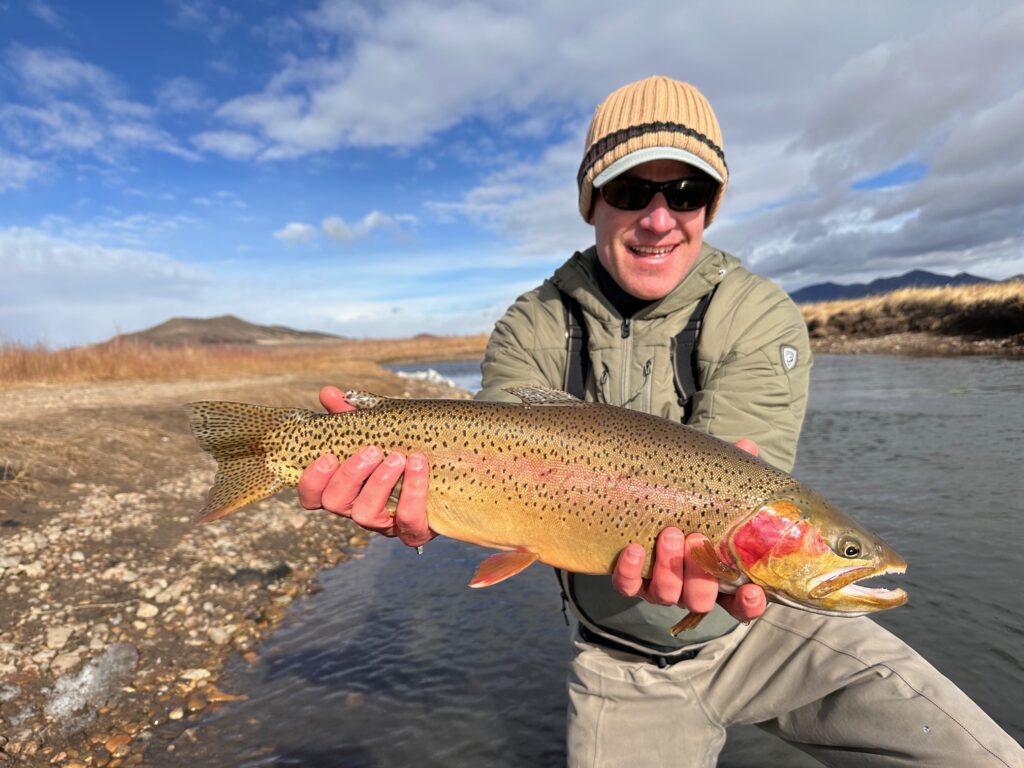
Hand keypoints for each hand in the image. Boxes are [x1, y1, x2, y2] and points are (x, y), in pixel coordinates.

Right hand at [297, 386, 434, 547]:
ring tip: (397, 457)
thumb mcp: (379, 429)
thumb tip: (328, 393)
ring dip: (379, 483)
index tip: (327, 457)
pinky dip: (413, 492)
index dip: (312, 480)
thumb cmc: (404, 449)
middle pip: (335, 503)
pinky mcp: (414, 532)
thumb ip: (352, 414)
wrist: (453, 468)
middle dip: (350, 475)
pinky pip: (408, 521)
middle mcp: (358, 508)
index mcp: (345, 487)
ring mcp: (385, 524)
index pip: (312, 496)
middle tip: (371, 450)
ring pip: (366, 514)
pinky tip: (419, 465)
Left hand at [610, 438, 766, 622]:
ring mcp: (658, 586)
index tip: (751, 589)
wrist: (642, 498)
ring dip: (669, 568)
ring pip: (666, 595)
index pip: (741, 603)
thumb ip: (734, 474)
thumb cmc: (692, 501)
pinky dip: (630, 572)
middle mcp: (689, 587)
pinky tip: (633, 549)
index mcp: (719, 574)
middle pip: (700, 600)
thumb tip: (747, 447)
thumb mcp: (714, 488)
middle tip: (695, 538)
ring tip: (669, 533)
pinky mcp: (629, 580)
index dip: (749, 604)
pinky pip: (627, 586)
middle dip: (699, 575)